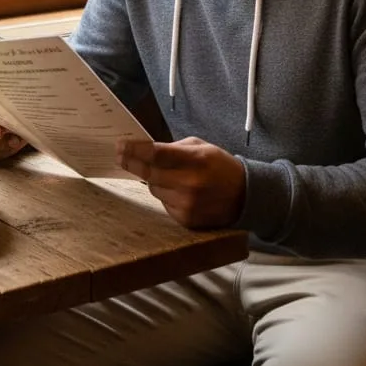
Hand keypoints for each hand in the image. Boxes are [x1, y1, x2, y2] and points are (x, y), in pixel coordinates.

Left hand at [116, 136, 245, 228]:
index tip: (120, 145)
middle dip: (132, 163)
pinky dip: (165, 194)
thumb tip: (144, 149)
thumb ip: (173, 147)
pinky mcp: (186, 219)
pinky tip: (178, 190)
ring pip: (154, 189)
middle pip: (149, 174)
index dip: (135, 150)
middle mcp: (190, 184)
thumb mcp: (201, 147)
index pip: (156, 154)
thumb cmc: (219, 165)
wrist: (245, 195)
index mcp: (195, 160)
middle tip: (120, 155)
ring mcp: (187, 204)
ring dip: (153, 180)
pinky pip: (163, 203)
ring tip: (167, 174)